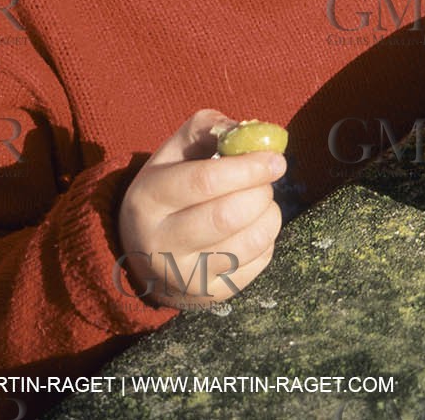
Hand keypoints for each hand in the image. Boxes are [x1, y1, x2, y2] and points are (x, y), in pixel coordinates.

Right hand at [116, 110, 284, 309]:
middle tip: (266, 180)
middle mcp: (160, 244)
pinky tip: (252, 227)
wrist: (148, 252)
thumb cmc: (172, 189)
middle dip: (260, 191)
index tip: (276, 160)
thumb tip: (252, 132)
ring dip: (269, 213)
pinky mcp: (212, 294)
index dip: (247, 168)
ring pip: (249, 241)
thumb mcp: (175, 152)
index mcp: (148, 200)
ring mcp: (185, 275)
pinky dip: (267, 238)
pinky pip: (259, 262)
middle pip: (228, 216)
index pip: (204, 182)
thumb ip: (210, 129)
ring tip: (259, 201)